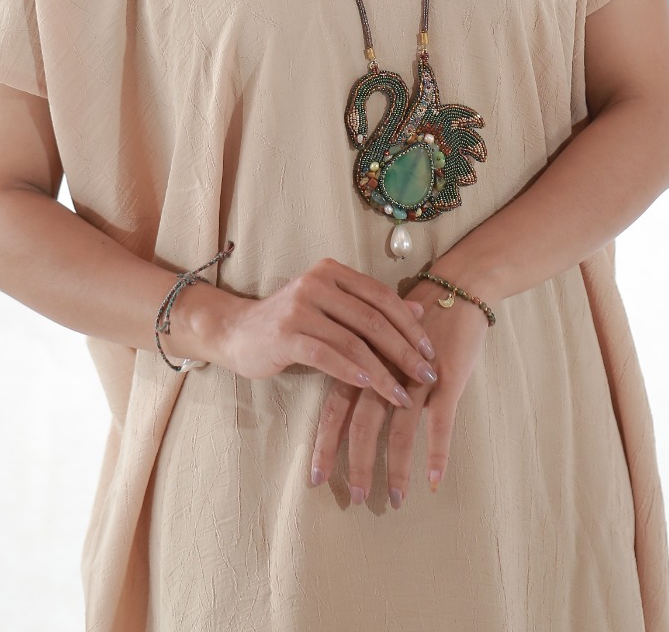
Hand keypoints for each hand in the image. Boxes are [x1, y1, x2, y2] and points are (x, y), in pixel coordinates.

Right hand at [219, 257, 438, 411]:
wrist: (237, 332)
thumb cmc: (291, 323)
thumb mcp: (333, 309)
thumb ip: (371, 308)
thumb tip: (419, 310)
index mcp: (332, 272)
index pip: (382, 297)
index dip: (410, 325)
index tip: (431, 353)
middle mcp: (317, 283)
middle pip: (373, 320)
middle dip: (404, 352)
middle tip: (427, 376)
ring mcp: (300, 307)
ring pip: (353, 341)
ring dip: (382, 373)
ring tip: (402, 396)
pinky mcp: (286, 334)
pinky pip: (326, 354)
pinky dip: (350, 371)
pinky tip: (368, 387)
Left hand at [308, 279, 488, 505]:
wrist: (457, 287)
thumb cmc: (417, 314)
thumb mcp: (381, 336)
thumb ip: (361, 362)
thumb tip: (339, 394)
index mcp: (365, 359)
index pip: (336, 406)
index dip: (325, 442)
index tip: (315, 477)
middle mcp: (385, 370)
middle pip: (362, 424)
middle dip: (356, 464)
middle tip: (353, 499)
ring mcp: (416, 377)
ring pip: (400, 431)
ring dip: (395, 468)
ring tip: (392, 499)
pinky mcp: (448, 380)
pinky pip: (441, 423)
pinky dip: (437, 454)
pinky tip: (434, 481)